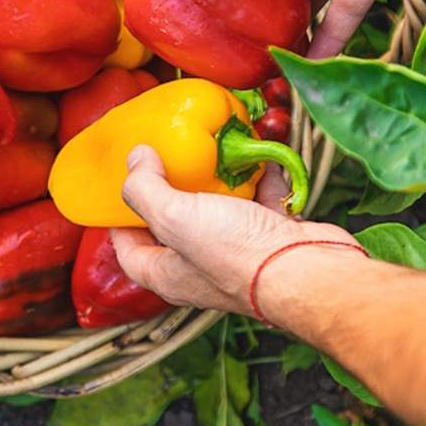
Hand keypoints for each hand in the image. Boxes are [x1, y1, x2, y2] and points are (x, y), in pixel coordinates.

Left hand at [112, 145, 361, 316]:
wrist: (307, 268)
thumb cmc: (237, 253)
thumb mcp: (175, 217)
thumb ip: (145, 188)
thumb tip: (135, 159)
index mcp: (169, 274)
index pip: (130, 252)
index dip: (119, 222)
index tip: (120, 189)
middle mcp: (201, 268)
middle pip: (175, 227)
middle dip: (171, 191)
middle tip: (165, 159)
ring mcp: (238, 252)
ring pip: (220, 211)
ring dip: (217, 181)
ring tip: (208, 150)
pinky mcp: (271, 236)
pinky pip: (260, 201)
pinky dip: (259, 179)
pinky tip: (255, 157)